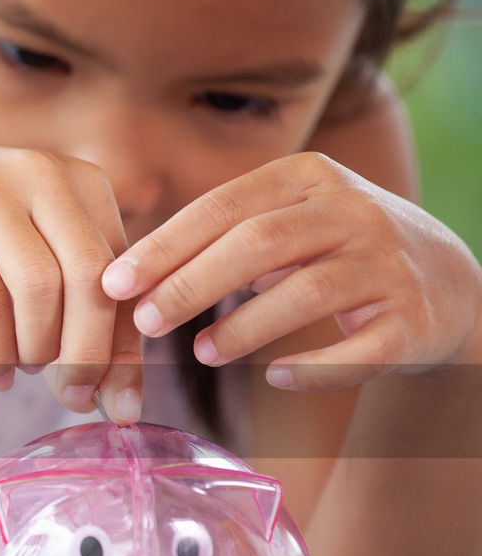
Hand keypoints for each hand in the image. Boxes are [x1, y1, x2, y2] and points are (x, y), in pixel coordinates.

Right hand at [0, 128, 142, 422]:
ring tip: (26, 368)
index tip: (122, 406)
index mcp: (83, 182)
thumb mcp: (36, 241)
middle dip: (89, 353)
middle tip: (76, 396)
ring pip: (39, 289)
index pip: (124, 274)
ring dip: (38, 349)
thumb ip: (79, 299)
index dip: (127, 347)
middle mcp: (41, 177)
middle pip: (89, 279)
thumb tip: (116, 394)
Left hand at [99, 152, 481, 389]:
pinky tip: (275, 378)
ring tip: (200, 353)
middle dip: (189, 285)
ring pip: (304, 294)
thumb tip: (124, 278)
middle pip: (257, 244)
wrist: (443, 282)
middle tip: (142, 323)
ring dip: (242, 329)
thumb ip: (217, 238)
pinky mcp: (413, 320)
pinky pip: (358, 349)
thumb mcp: (284, 222)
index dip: (164, 246)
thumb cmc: (331, 252)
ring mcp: (387, 264)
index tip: (112, 284)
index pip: (222, 206)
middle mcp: (352, 211)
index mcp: (308, 177)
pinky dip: (313, 367)